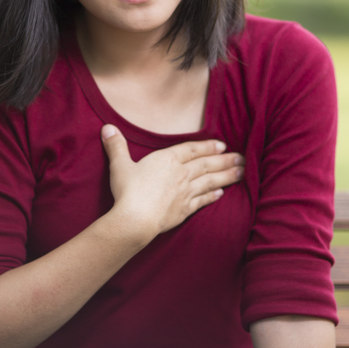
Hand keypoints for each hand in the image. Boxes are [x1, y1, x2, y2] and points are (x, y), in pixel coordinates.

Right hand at [100, 124, 243, 241]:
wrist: (135, 219)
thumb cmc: (127, 191)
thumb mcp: (120, 165)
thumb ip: (116, 146)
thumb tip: (107, 128)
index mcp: (167, 159)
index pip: (192, 150)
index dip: (208, 146)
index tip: (222, 144)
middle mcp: (181, 174)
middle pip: (207, 164)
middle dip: (225, 160)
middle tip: (241, 158)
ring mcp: (185, 193)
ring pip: (210, 181)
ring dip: (227, 176)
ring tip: (240, 173)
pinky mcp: (184, 210)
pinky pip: (202, 201)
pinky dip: (212, 196)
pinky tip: (221, 194)